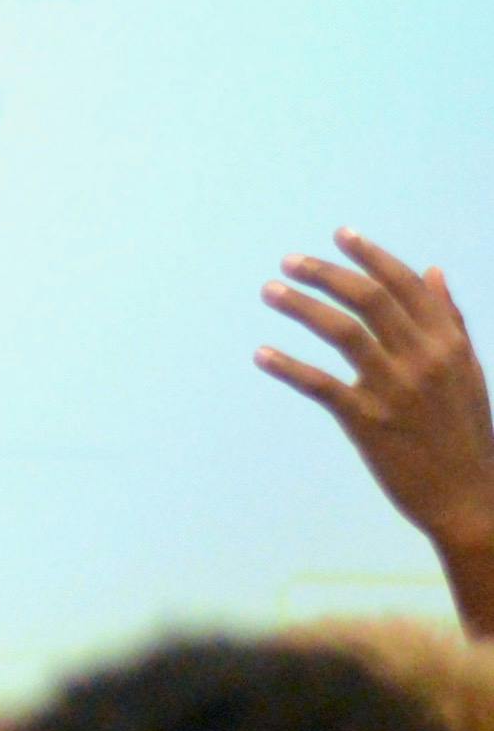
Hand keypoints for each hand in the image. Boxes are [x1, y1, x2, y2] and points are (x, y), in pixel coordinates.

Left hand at [257, 231, 493, 626]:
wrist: (470, 496)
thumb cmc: (465, 433)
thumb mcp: (468, 370)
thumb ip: (450, 320)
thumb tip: (432, 270)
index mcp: (449, 343)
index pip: (406, 285)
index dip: (371, 256)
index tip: (340, 234)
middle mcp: (424, 359)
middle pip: (369, 299)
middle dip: (326, 273)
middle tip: (289, 260)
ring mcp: (395, 389)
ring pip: (342, 331)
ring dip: (301, 306)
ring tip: (270, 291)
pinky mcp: (368, 421)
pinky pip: (320, 384)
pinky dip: (287, 366)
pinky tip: (261, 354)